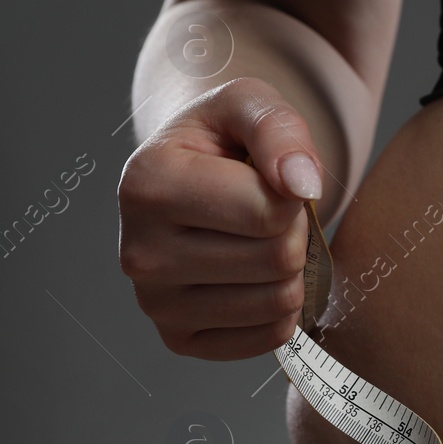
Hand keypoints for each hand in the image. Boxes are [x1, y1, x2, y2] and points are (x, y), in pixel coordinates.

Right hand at [118, 77, 324, 359]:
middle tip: (266, 212)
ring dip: (292, 269)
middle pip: (280, 259)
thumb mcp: (250, 104)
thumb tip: (302, 183)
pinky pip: (272, 336)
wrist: (194, 176)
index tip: (266, 179)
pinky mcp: (179, 339)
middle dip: (294, 231)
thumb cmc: (224, 139)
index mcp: (146, 184)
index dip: (292, 194)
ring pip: (281, 301)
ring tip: (256, 239)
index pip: (270, 212)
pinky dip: (281, 307)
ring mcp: (155, 304)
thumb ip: (279, 129)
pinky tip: (253, 276)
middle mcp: (138, 253)